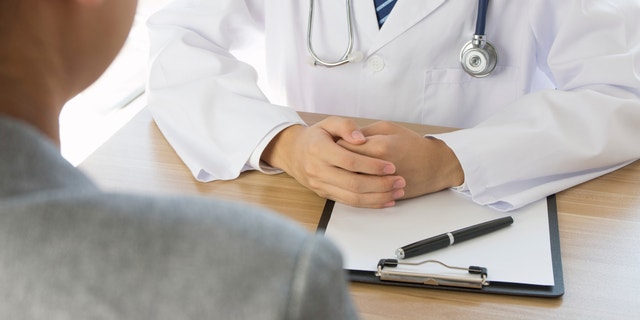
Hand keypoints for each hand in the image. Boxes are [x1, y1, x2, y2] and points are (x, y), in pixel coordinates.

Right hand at [261, 117, 405, 207]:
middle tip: (400, 181)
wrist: (294, 153)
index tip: (391, 166)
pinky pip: (349, 203)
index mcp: (318, 150)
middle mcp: (317, 170)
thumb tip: (361, 138)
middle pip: (353, 183)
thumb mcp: (328, 123)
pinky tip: (386, 201)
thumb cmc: (316, 136)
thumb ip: (345, 126)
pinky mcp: (325, 195)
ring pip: (352, 198)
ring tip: (397, 192)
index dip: (371, 165)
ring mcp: (321, 185)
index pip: (349, 161)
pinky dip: (369, 204)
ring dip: (378, 197)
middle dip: (380, 184)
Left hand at [337, 121, 463, 198]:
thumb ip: (364, 132)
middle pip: (344, 167)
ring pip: (350, 184)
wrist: (435, 166)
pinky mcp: (382, 196)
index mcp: (379, 147)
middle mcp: (378, 168)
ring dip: (343, 177)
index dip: (337, 144)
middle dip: (337, 162)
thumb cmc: (411, 144)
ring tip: (344, 169)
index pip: (344, 147)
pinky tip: (352, 182)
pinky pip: (360, 196)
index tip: (336, 141)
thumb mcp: (388, 128)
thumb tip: (343, 138)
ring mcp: (381, 184)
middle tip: (337, 156)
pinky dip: (353, 190)